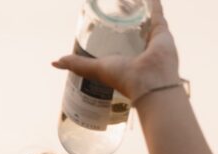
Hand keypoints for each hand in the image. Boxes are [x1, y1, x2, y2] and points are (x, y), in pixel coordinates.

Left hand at [52, 0, 180, 100]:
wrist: (149, 82)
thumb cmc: (123, 78)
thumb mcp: (95, 69)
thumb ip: (77, 65)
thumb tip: (54, 62)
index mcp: (126, 60)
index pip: (117, 44)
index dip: (110, 34)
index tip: (102, 24)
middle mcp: (140, 51)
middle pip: (132, 31)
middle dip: (125, 20)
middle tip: (117, 9)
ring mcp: (152, 41)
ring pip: (144, 21)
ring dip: (138, 10)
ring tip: (131, 1)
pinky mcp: (163, 32)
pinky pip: (157, 14)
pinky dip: (153, 4)